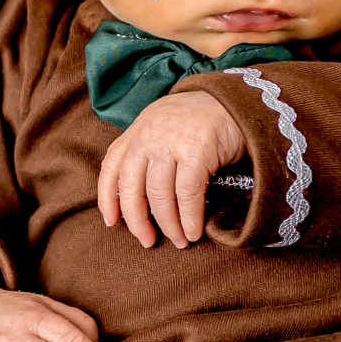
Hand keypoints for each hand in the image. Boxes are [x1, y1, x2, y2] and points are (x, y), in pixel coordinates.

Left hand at [97, 89, 246, 248]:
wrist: (233, 100)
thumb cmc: (197, 121)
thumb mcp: (161, 128)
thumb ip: (146, 153)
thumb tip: (136, 198)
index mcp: (136, 132)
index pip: (110, 168)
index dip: (107, 198)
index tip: (111, 222)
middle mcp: (148, 136)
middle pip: (132, 187)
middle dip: (137, 220)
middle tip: (147, 241)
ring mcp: (171, 143)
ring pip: (160, 195)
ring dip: (169, 224)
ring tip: (179, 240)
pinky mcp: (196, 151)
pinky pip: (187, 194)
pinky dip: (190, 218)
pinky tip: (193, 231)